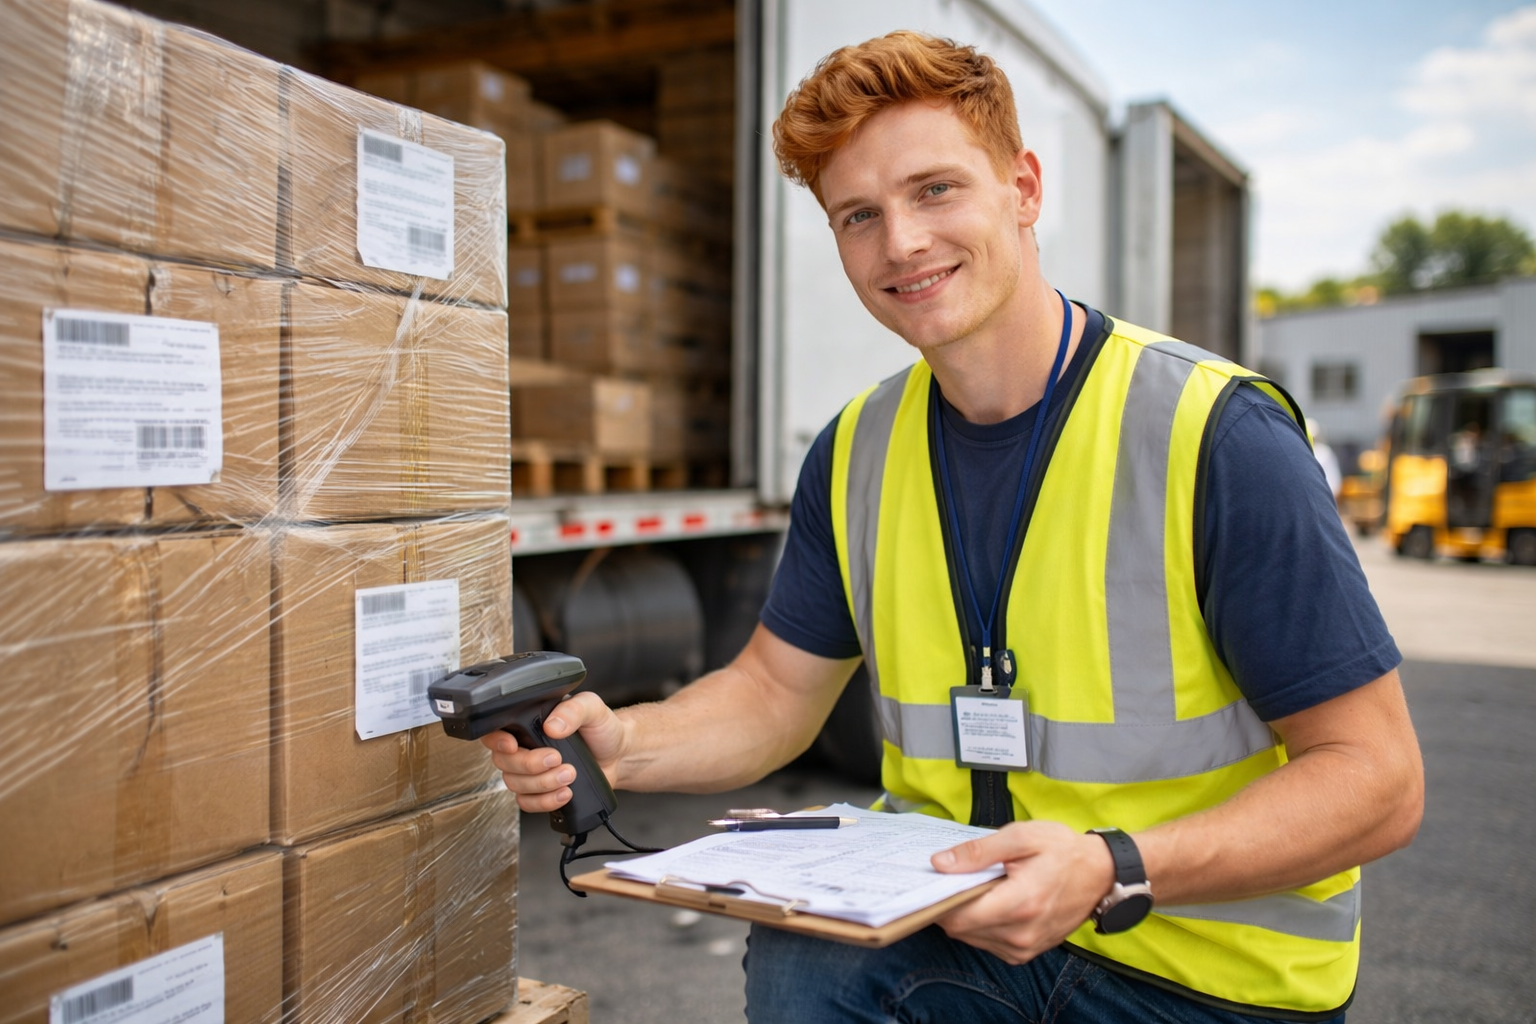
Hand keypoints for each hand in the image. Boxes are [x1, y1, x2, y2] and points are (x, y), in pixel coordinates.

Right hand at [478, 692, 626, 812]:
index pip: (495, 731)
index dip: (496, 740)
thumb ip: (573, 709)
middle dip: (530, 765)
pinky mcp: (541, 791)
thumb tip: (553, 725)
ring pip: (515, 785)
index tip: (512, 745)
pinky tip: (564, 793)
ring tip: (570, 774)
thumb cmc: (601, 728)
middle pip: (504, 762)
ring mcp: (531, 772)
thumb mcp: (591, 707)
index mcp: (529, 723)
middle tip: (557, 759)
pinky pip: (528, 803)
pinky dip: (545, 802)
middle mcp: (525, 747)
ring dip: (542, 784)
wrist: (618, 755)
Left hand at [931, 821, 1115, 963]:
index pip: (959, 916)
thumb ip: (978, 852)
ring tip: (978, 887)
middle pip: (961, 929)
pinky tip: (991, 902)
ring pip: (971, 938)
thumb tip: (940, 864)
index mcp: (1020, 904)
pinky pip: (988, 943)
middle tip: (955, 878)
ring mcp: (1024, 948)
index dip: (940, 899)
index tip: (934, 880)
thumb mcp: (1020, 837)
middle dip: (951, 904)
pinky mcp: (1026, 953)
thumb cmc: (1062, 851)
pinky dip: (981, 924)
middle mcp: (1021, 934)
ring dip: (966, 915)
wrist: (1100, 874)